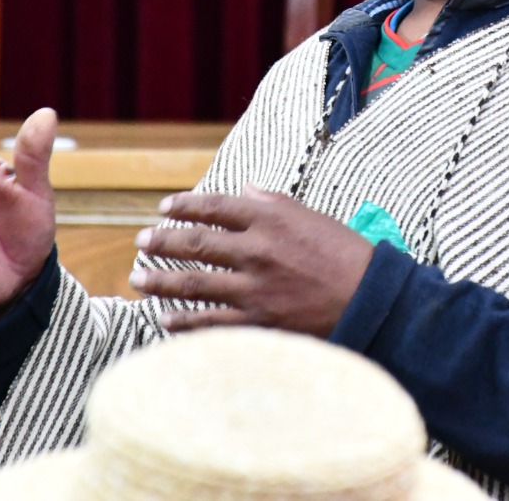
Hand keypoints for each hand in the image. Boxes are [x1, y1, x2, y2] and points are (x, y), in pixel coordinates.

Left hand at [131, 187, 374, 336]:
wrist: (370, 298)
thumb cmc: (344, 254)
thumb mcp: (310, 216)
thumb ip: (273, 201)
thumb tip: (243, 189)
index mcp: (269, 219)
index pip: (214, 206)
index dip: (185, 206)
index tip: (164, 208)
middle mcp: (256, 250)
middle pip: (195, 243)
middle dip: (162, 242)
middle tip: (141, 242)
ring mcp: (254, 288)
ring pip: (194, 282)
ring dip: (161, 280)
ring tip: (138, 279)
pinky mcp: (259, 321)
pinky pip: (211, 321)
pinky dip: (184, 320)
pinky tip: (165, 318)